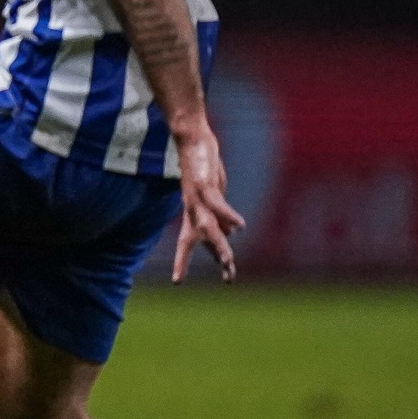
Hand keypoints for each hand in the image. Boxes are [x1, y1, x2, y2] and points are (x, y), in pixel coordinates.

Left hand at [170, 124, 246, 281]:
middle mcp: (192, 207)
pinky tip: (241, 225)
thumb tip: (228, 236)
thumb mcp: (213, 194)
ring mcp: (196, 195)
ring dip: (218, 245)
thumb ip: (217, 215)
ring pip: (207, 225)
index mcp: (193, 211)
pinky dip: (228, 214)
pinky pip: (217, 202)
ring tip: (229, 262)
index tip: (177, 282)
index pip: (187, 241)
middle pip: (197, 238)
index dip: (182, 261)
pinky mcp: (204, 182)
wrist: (190, 136)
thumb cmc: (202, 165)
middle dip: (211, 258)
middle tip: (226, 279)